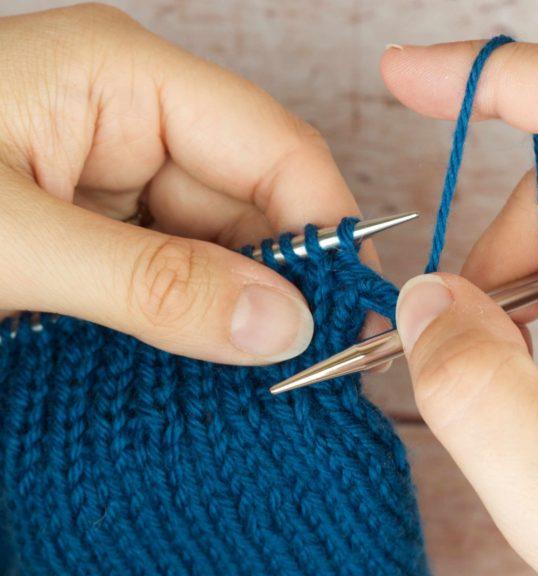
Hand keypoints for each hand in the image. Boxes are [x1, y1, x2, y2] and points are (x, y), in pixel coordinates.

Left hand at [0, 3, 369, 363]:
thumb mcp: (15, 243)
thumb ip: (151, 284)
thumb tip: (282, 326)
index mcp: (124, 78)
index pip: (274, 147)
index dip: (326, 230)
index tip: (351, 313)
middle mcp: (138, 123)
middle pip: (259, 205)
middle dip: (290, 285)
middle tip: (317, 367)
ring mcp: (124, 185)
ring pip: (227, 252)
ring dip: (248, 314)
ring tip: (268, 381)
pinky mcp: (110, 240)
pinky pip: (186, 280)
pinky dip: (206, 326)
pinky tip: (218, 368)